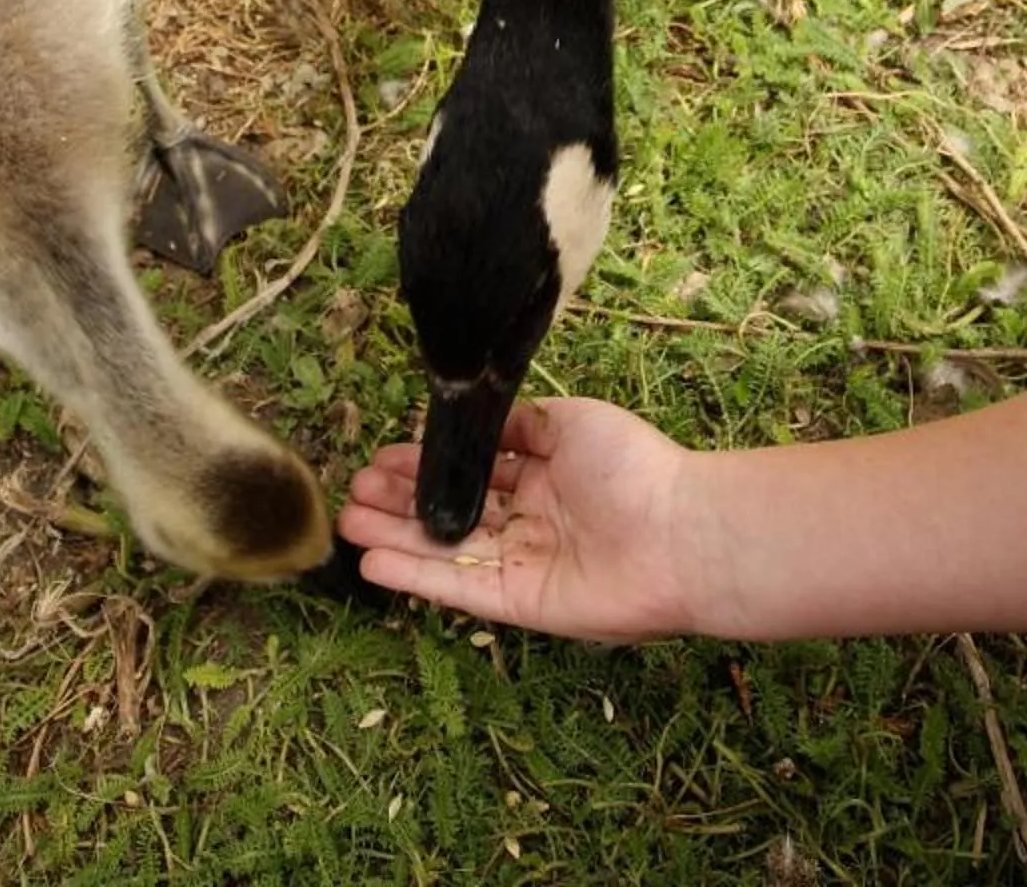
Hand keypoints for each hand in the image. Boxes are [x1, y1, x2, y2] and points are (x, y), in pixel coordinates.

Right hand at [335, 397, 707, 642]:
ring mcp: (522, 563)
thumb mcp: (572, 422)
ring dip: (395, 537)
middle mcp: (530, 519)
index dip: (426, 465)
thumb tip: (474, 422)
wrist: (679, 533)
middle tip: (352, 491)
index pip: (473, 470)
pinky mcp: (519, 603)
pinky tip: (374, 562)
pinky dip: (416, 576)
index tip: (381, 457)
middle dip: (400, 501)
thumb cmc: (633, 468)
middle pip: (452, 510)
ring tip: (347, 524)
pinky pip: (458, 588)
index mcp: (545, 474)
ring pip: (446, 549)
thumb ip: (521, 425)